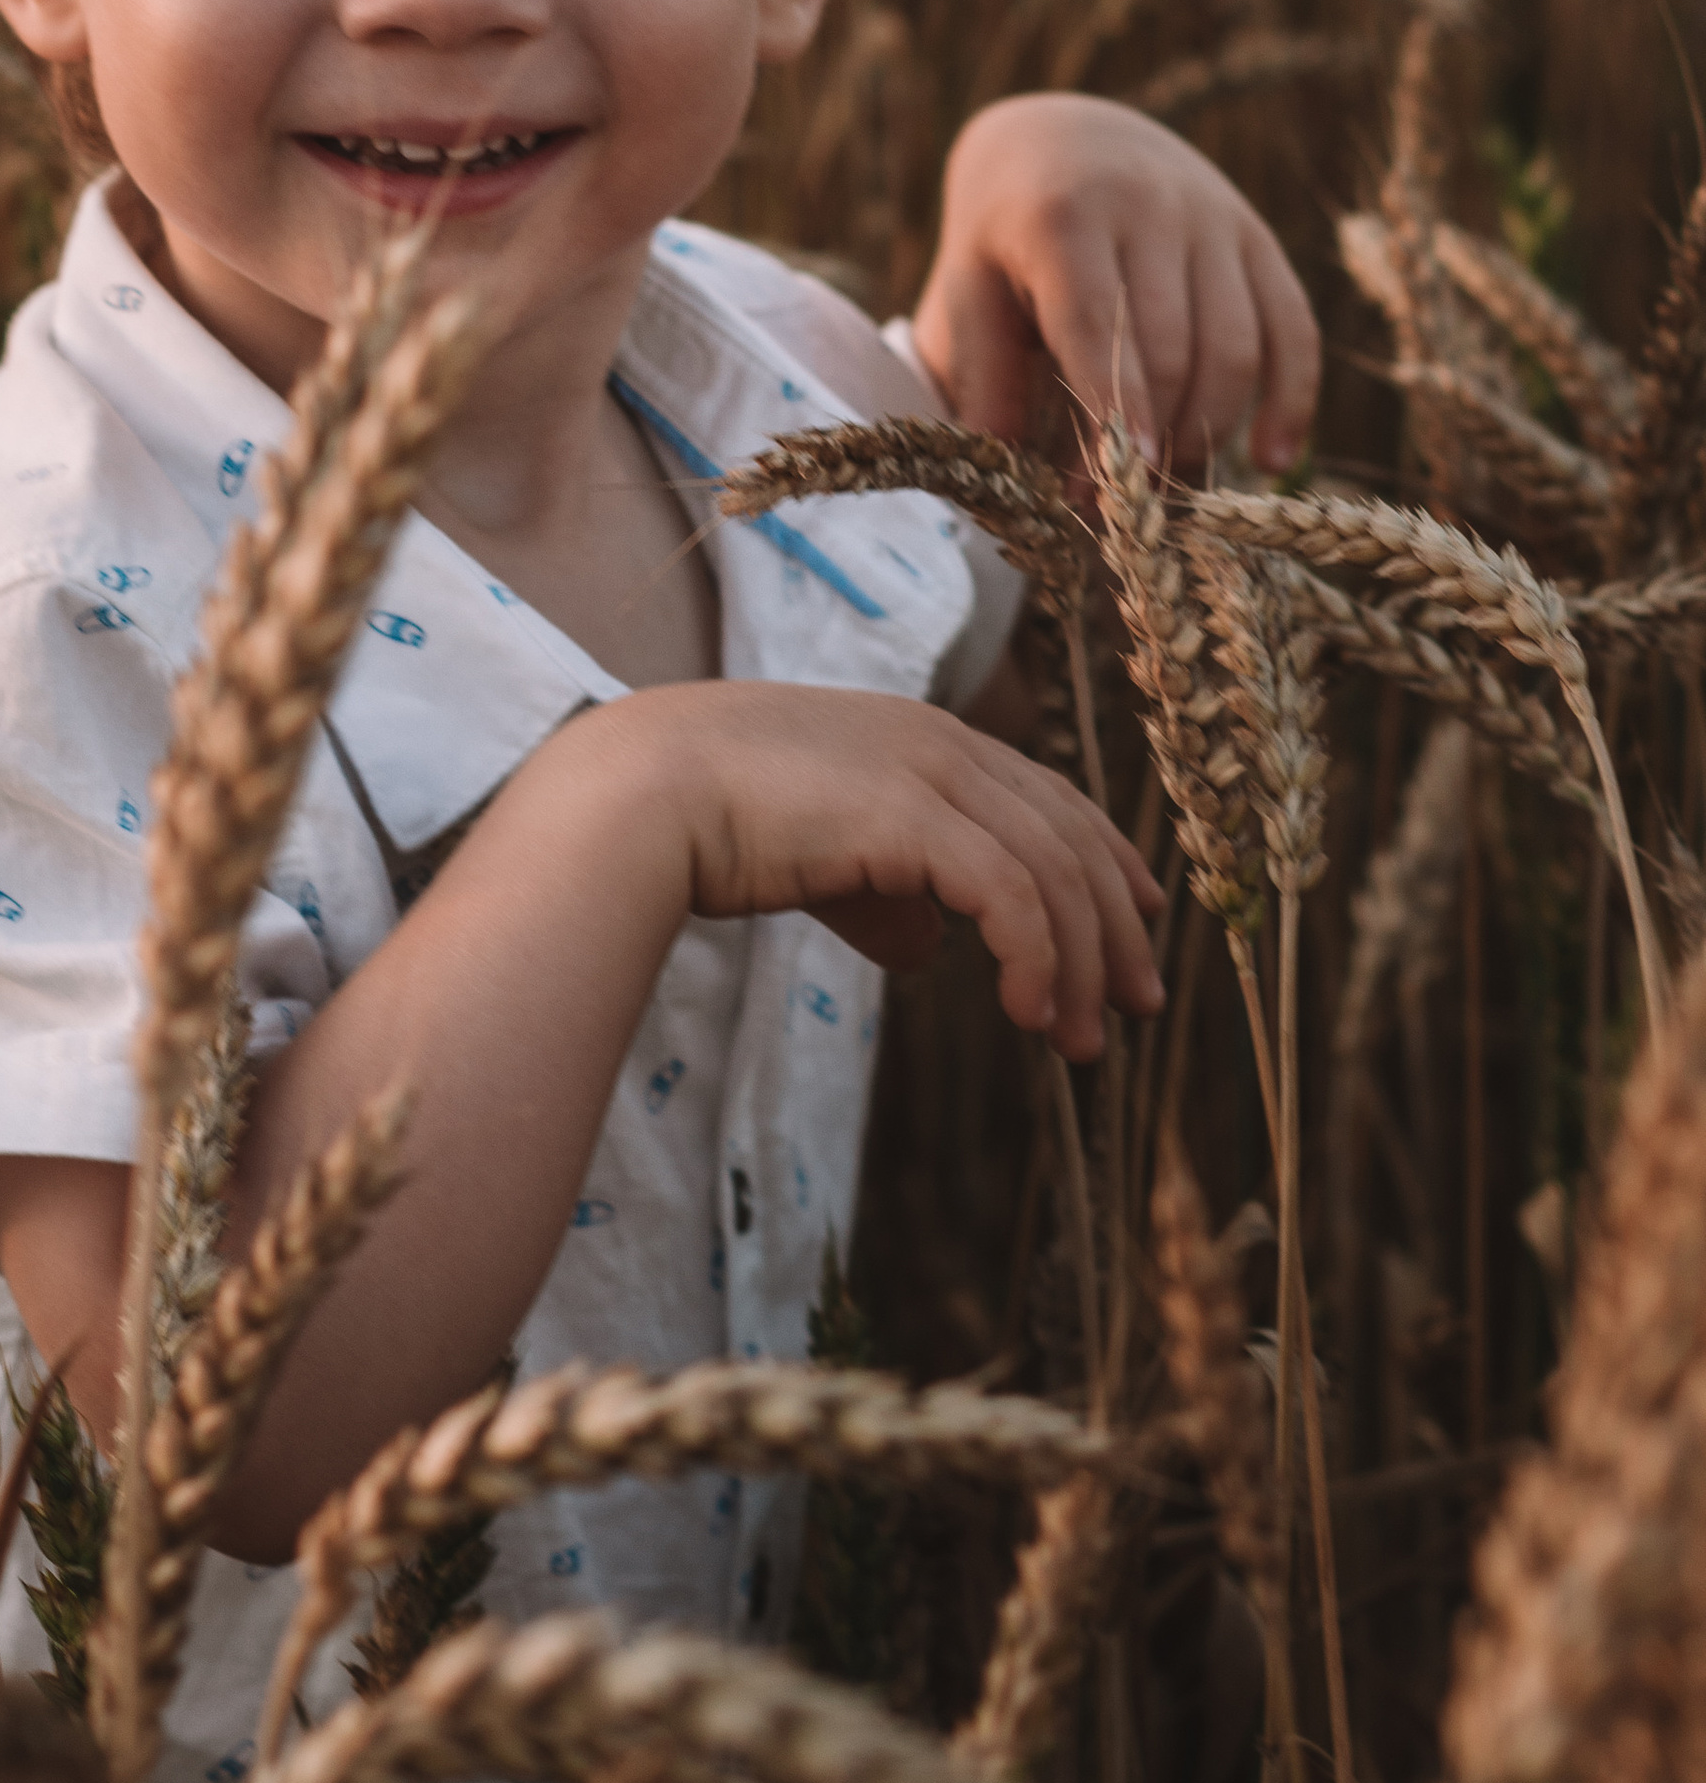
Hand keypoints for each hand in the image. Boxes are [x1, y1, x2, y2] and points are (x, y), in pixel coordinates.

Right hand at [634, 684, 1165, 1061]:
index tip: (1142, 922)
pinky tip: (1029, 1012)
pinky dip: (1035, 956)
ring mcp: (927, 771)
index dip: (1105, 859)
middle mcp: (940, 743)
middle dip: (1117, 925)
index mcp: (923, 738)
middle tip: (1142, 1005)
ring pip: (1052, 870)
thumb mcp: (820, 856)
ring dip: (1082, 964)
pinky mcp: (908, 814)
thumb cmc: (713, 819)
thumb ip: (882, 892)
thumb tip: (929, 948)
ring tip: (1083, 1043)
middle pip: (1069, 834)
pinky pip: (1009, 893)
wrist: (641, 793)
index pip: (1047, 796)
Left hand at [911, 91, 1318, 472]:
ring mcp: (1215, 217)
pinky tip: (1268, 461)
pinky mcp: (1258, 236)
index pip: (1097, 322)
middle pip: (1173, 346)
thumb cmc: (1004, 231)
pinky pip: (1293, 327)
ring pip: (1236, 344)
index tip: (1123, 482)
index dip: (1115, 406)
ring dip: (1210, 430)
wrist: (1063, 138)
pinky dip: (1291, 400)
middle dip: (1154, 440)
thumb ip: (982, 373)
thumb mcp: (970, 285)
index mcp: (1064, 215)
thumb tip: (998, 477)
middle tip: (1122, 509)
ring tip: (1169, 490)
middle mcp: (1149, 205)